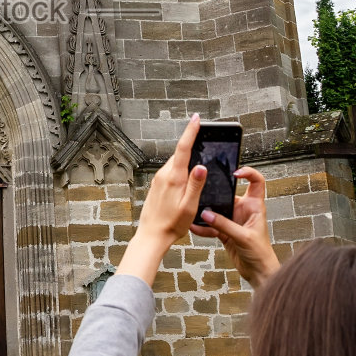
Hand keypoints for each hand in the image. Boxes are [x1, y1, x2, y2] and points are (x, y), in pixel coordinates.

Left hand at [117, 115, 207, 285]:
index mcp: (173, 178)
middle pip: (180, 154)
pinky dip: (180, 169)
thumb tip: (202, 166)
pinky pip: (170, 172)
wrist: (151, 236)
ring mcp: (158, 180)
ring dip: (186, 159)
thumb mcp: (189, 206)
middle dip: (191, 144)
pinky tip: (186, 177)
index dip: (190, 132)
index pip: (183, 148)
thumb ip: (196, 185)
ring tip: (198, 158)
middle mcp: (163, 175)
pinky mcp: (156, 186)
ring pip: (175, 163)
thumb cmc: (172, 224)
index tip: (196, 119)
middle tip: (203, 136)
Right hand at [191, 166, 279, 287]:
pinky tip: (194, 228)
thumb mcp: (243, 237)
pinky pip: (211, 225)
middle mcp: (244, 210)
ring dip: (207, 212)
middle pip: (229, 194)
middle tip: (203, 188)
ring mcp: (233, 220)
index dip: (248, 173)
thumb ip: (224, 225)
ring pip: (217, 210)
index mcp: (255, 206)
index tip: (234, 172)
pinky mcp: (225, 231)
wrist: (258, 272)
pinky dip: (203, 227)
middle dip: (216, 193)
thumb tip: (206, 214)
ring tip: (194, 210)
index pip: (256, 182)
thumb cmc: (261, 254)